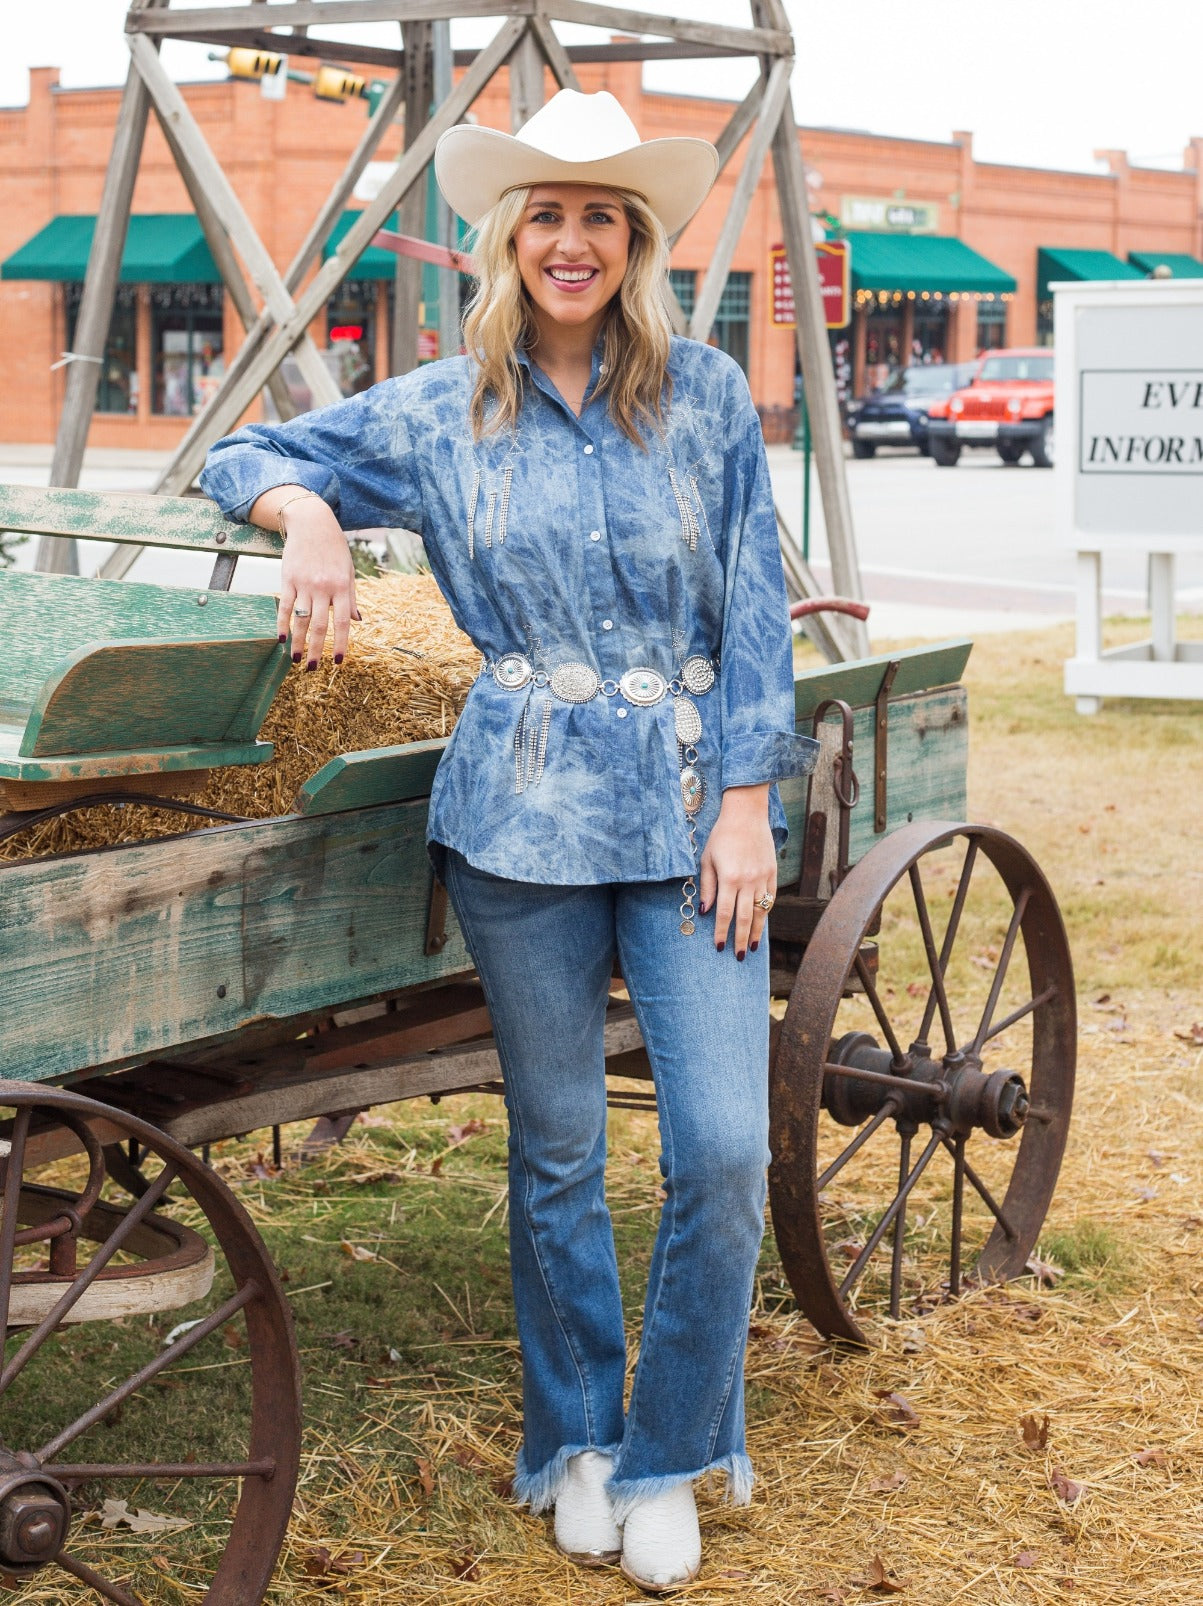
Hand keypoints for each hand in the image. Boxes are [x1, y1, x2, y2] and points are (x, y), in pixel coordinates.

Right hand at [251, 492, 358, 666]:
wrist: (312, 522)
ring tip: (295, 660)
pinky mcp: (288, 578)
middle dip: (315, 650)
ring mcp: (304, 584)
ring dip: (297, 642)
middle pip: (318, 626)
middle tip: (312, 668)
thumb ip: (351, 598)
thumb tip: (357, 621)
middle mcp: (323, 588)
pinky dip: (282, 623)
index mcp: (342, 587)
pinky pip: (284, 606)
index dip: (340, 644)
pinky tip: (281, 639)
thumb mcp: (348, 571)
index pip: (342, 623)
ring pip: (299, 619)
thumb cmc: (334, 548)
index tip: (338, 662)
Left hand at [698, 784, 775, 957]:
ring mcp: (763, 877)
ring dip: (757, 932)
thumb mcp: (707, 860)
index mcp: (729, 879)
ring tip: (753, 947)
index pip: (724, 914)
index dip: (721, 932)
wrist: (746, 815)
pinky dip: (766, 912)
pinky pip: (770, 898)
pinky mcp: (772, 872)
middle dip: (741, 939)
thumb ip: (707, 887)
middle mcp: (748, 881)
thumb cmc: (722, 836)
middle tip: (738, 956)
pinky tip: (762, 923)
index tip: (719, 947)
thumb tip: (705, 912)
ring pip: (760, 911)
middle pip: (745, 918)